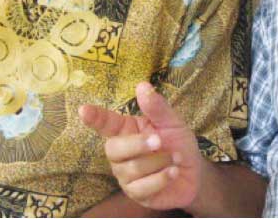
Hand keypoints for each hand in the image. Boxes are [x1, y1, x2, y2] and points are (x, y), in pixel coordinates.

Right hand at [79, 82, 203, 210]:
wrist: (194, 173)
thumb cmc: (177, 143)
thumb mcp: (172, 122)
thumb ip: (157, 107)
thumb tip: (142, 85)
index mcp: (126, 130)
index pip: (105, 123)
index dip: (94, 117)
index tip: (83, 110)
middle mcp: (121, 153)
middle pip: (113, 149)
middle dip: (137, 145)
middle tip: (159, 141)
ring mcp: (125, 175)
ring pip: (131, 169)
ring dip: (159, 162)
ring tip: (175, 158)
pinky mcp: (136, 193)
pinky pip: (142, 187)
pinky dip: (162, 178)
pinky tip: (173, 172)